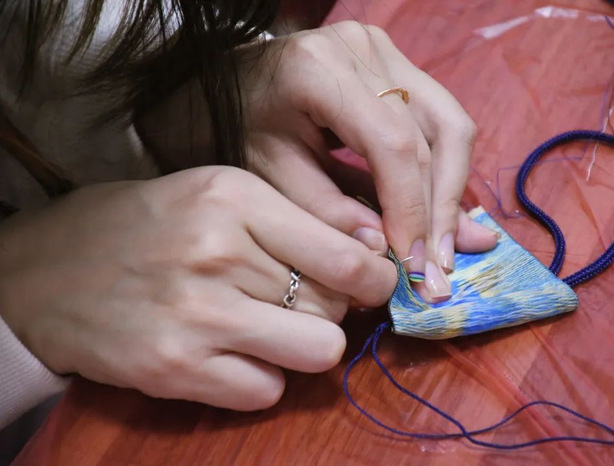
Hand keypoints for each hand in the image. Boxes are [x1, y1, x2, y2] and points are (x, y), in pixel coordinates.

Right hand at [0, 167, 396, 409]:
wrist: (49, 269)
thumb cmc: (148, 225)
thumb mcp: (218, 195)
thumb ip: (294, 222)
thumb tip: (371, 257)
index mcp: (234, 198)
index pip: (345, 254)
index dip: (374, 276)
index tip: (373, 283)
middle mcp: (217, 253)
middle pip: (333, 305)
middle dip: (333, 308)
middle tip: (305, 302)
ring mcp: (196, 316)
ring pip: (317, 351)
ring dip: (306, 346)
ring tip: (276, 330)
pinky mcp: (175, 369)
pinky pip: (267, 390)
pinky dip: (262, 377)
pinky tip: (235, 355)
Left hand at [237, 21, 497, 301]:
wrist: (237, 79)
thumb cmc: (244, 125)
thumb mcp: (270, 174)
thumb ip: (325, 210)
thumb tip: (383, 249)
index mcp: (321, 71)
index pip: (393, 144)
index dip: (411, 208)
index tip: (414, 262)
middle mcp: (365, 49)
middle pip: (436, 133)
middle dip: (441, 208)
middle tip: (440, 267)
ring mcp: (388, 51)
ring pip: (453, 125)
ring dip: (453, 191)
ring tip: (447, 246)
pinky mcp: (400, 63)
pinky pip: (442, 121)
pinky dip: (445, 172)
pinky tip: (444, 213)